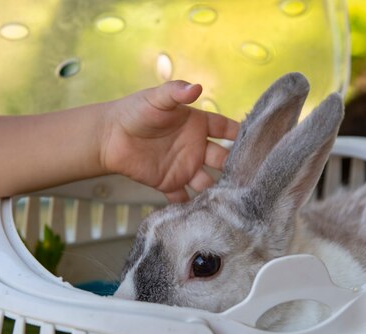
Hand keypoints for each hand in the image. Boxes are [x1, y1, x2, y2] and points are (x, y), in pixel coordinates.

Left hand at [101, 81, 239, 201]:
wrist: (110, 136)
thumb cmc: (135, 111)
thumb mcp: (157, 98)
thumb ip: (176, 93)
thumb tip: (196, 87)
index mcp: (198, 125)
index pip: (226, 129)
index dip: (239, 135)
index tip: (256, 143)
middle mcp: (196, 147)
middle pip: (222, 159)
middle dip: (233, 168)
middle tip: (246, 178)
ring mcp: (184, 167)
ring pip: (207, 182)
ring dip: (215, 191)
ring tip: (226, 200)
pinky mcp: (169, 183)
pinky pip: (183, 198)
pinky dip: (190, 206)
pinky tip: (199, 213)